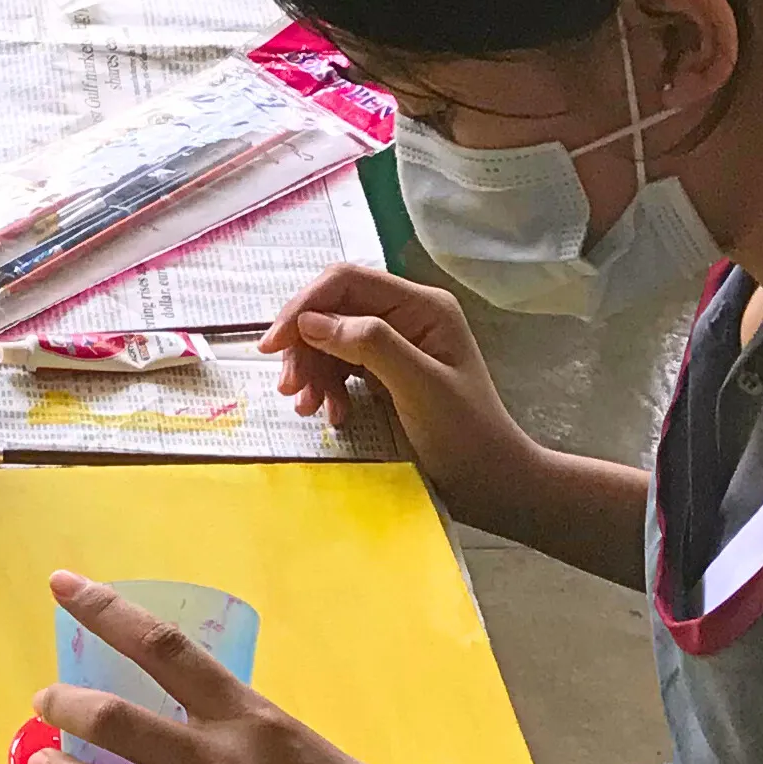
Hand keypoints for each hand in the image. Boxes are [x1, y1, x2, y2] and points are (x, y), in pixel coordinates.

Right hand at [262, 263, 544, 533]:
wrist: (489, 481)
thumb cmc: (466, 433)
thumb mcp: (419, 386)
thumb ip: (370, 344)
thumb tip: (310, 321)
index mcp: (421, 306)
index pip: (347, 282)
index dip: (304, 307)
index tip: (273, 346)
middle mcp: (407, 316)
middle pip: (333, 310)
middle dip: (305, 345)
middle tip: (289, 388)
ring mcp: (396, 343)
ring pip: (330, 340)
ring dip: (312, 371)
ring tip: (308, 408)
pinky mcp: (385, 372)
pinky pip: (340, 367)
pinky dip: (327, 388)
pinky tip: (331, 415)